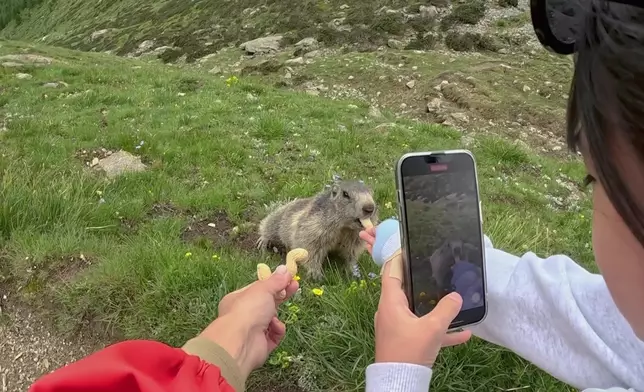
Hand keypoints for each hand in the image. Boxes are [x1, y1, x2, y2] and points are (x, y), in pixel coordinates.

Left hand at [197, 265, 298, 378]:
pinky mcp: (261, 344)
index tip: (288, 277)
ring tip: (275, 316)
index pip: (258, 288)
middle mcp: (244, 314)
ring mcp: (252, 330)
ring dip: (276, 316)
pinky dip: (277, 330)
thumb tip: (285, 269)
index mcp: (239, 299)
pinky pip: (274, 335)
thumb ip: (276, 280)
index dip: (273, 283)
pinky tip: (274, 327)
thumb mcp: (263, 289)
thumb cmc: (247, 310)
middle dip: (281, 295)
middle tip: (295, 286)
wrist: (241, 342)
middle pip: (267, 303)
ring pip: (272, 319)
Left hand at [359, 227, 472, 366]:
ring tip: (452, 300)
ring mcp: (396, 327)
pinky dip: (439, 330)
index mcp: (391, 302)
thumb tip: (457, 296)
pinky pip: (422, 330)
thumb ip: (446, 310)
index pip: (391, 271)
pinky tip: (463, 334)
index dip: (399, 257)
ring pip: (416, 311)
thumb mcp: (432, 329)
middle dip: (420, 281)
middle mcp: (391, 311)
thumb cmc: (410, 351)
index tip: (409, 247)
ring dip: (434, 307)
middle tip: (434, 269)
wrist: (399, 383)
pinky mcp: (404, 341)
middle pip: (404, 289)